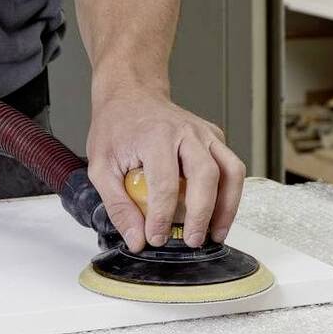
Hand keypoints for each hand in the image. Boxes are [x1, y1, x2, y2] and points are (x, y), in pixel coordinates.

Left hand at [84, 85, 246, 251]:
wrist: (130, 93)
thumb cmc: (116, 125)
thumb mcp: (101, 165)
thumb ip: (117, 204)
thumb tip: (137, 239)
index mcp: (155, 136)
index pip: (165, 183)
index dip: (162, 217)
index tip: (155, 237)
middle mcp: (185, 131)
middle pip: (207, 175)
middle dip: (202, 214)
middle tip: (192, 240)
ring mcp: (204, 133)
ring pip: (231, 170)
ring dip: (228, 206)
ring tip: (216, 233)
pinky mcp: (214, 137)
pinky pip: (231, 166)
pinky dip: (229, 191)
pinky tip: (216, 211)